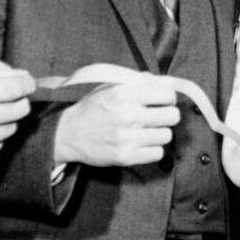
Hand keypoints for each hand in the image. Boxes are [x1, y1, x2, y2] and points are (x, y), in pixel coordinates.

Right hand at [54, 75, 181, 167]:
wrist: (67, 133)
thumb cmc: (92, 108)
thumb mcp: (111, 87)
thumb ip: (140, 82)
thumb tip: (168, 82)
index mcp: (124, 94)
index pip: (168, 95)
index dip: (168, 98)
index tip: (162, 102)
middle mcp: (127, 115)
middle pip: (173, 116)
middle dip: (167, 116)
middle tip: (157, 117)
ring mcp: (126, 138)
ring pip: (167, 136)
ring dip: (159, 134)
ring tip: (147, 131)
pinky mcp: (125, 157)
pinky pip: (158, 153)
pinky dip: (153, 149)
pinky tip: (142, 144)